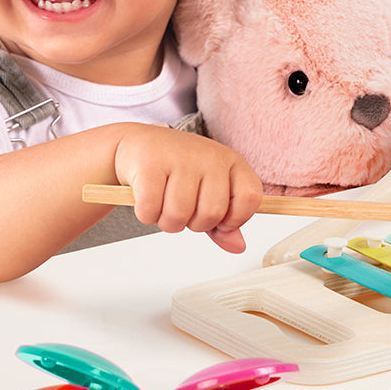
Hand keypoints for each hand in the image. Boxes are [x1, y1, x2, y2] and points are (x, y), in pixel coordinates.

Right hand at [114, 125, 262, 252]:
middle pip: (212, 214)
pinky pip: (151, 210)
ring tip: (165, 205)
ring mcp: (180, 158)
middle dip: (194, 224)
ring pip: (180, 215)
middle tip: (184, 209)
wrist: (139, 144)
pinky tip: (148, 200)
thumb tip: (238, 246)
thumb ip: (224, 221)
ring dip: (168, 222)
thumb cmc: (178, 169)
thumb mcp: (208, 190)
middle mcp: (210, 156)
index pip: (250, 197)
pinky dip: (147, 215)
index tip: (219, 220)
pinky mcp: (150, 164)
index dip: (235, 219)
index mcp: (231, 162)